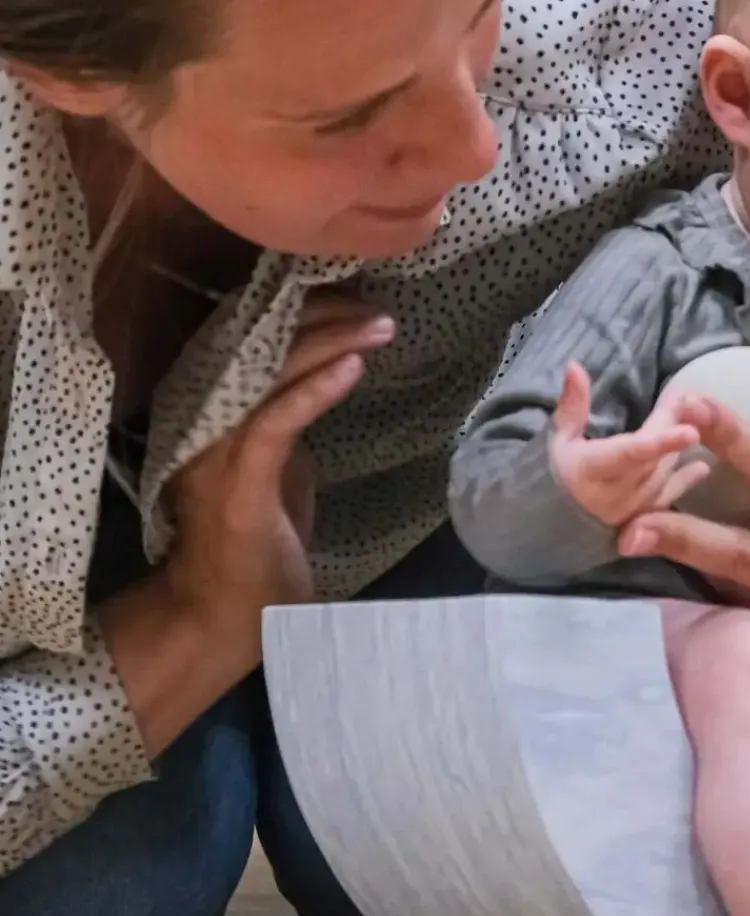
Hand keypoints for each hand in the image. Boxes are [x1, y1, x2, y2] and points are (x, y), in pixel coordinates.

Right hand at [161, 296, 394, 661]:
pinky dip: (316, 390)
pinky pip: (276, 421)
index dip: (302, 312)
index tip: (354, 297)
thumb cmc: (252, 550)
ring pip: (270, 373)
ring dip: (330, 343)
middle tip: (378, 308)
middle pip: (262, 345)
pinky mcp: (236, 481)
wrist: (219, 618)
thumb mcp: (276, 472)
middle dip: (324, 318)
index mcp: (211, 412)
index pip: (252, 341)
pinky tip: (354, 368)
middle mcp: (204, 418)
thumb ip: (288, 428)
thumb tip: (320, 387)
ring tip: (378, 326)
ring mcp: (215, 448)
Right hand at [549, 362, 710, 524]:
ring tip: (694, 417)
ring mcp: (632, 511)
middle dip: (671, 427)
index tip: (691, 431)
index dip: (661, 442)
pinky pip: (669, 498)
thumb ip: (572, 406)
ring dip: (679, 447)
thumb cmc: (557, 476)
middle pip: (652, 458)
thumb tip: (574, 365)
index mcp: (592, 471)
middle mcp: (616, 494)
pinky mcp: (642, 520)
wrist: (555, 527)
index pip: (630, 454)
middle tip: (687, 398)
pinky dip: (686, 479)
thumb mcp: (559, 440)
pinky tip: (703, 465)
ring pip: (664, 474)